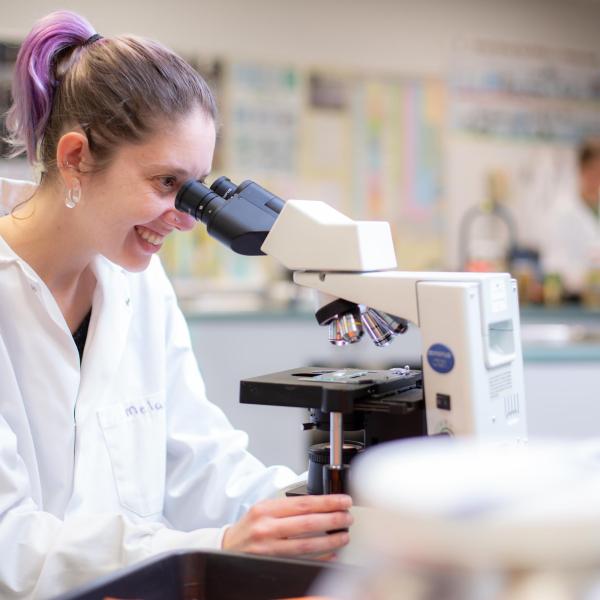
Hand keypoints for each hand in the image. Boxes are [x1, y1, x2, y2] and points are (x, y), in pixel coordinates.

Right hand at [222, 494, 352, 557]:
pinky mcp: (271, 564)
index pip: (303, 503)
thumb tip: (319, 504)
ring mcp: (268, 548)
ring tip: (344, 535)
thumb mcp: (263, 509)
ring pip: (306, 545)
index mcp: (266, 509)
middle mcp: (266, 527)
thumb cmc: (249, 527)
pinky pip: (301, 561)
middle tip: (347, 517)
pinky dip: (319, 558)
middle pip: (307, 523)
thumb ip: (286, 507)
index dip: (327, 502)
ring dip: (330, 541)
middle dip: (332, 519)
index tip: (343, 500)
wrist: (226, 549)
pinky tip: (332, 554)